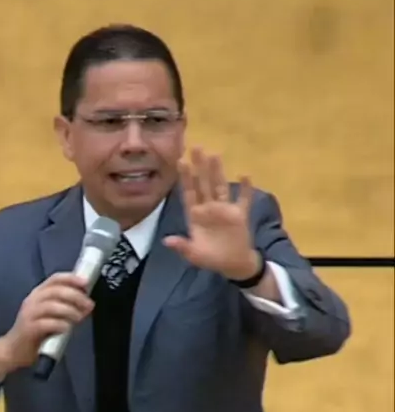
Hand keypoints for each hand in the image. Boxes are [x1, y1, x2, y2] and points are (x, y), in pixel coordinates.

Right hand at [0, 273, 93, 379]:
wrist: (14, 350)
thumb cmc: (36, 332)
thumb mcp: (52, 315)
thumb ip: (66, 307)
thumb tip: (86, 303)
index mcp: (38, 294)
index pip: (54, 279)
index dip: (71, 278)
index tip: (86, 283)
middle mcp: (32, 301)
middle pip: (55, 291)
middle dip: (75, 296)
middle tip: (88, 305)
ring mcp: (29, 314)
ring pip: (51, 306)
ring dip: (69, 310)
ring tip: (79, 318)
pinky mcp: (28, 329)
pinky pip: (46, 323)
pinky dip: (59, 324)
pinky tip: (66, 329)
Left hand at [163, 148, 260, 279]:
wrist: (232, 264)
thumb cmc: (211, 258)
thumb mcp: (194, 255)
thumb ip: (182, 246)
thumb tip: (166, 241)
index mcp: (195, 215)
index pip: (189, 193)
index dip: (185, 178)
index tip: (181, 162)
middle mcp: (208, 208)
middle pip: (203, 184)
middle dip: (200, 166)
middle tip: (196, 147)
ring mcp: (224, 209)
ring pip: (220, 186)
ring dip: (218, 172)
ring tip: (215, 154)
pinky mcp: (239, 215)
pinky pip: (243, 199)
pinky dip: (245, 189)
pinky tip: (245, 175)